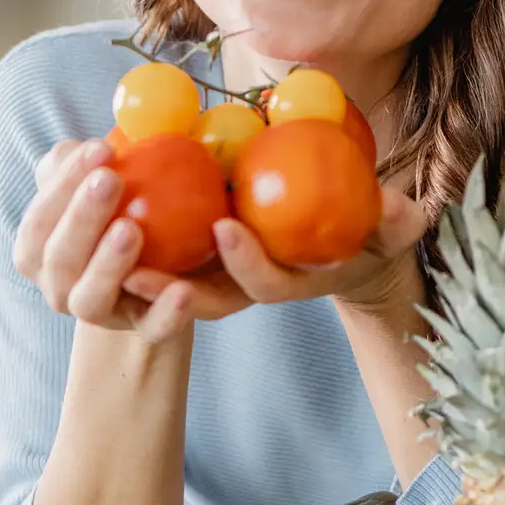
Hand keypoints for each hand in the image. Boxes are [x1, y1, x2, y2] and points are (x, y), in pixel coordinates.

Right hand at [11, 137, 193, 341]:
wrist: (165, 268)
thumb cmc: (123, 208)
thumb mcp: (101, 180)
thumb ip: (84, 161)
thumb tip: (89, 144)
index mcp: (40, 252)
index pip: (38, 221)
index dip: (61, 186)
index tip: (100, 148)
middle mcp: (60, 287)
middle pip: (58, 260)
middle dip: (80, 218)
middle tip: (111, 178)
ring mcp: (101, 312)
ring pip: (90, 300)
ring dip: (106, 264)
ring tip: (131, 229)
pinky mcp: (143, 331)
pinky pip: (151, 328)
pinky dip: (164, 313)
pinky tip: (184, 290)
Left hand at [121, 186, 429, 321]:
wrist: (342, 237)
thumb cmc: (368, 228)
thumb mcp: (390, 224)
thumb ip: (396, 219)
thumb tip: (401, 209)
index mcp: (291, 281)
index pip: (265, 286)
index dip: (246, 263)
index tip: (224, 226)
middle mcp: (247, 288)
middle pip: (202, 300)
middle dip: (168, 287)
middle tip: (135, 255)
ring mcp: (219, 277)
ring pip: (170, 288)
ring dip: (136, 271)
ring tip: (105, 239)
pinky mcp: (196, 260)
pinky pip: (158, 257)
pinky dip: (130, 241)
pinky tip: (103, 204)